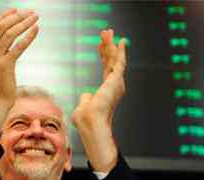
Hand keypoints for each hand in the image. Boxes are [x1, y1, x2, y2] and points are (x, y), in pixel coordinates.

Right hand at [0, 8, 38, 130]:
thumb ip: (0, 51)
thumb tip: (10, 40)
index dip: (4, 15)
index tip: (16, 9)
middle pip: (2, 26)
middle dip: (17, 16)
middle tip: (30, 12)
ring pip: (9, 33)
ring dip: (23, 23)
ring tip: (35, 18)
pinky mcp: (6, 66)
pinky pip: (18, 47)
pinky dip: (28, 37)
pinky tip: (35, 30)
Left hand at [71, 29, 125, 171]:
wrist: (90, 124)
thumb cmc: (85, 120)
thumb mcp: (83, 106)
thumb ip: (86, 98)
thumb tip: (86, 94)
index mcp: (106, 92)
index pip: (106, 70)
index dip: (104, 57)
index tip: (100, 47)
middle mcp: (113, 87)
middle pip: (111, 62)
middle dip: (108, 47)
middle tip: (106, 33)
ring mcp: (116, 84)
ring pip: (114, 59)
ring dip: (111, 45)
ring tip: (108, 31)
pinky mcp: (116, 81)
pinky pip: (119, 62)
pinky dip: (120, 51)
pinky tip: (120, 41)